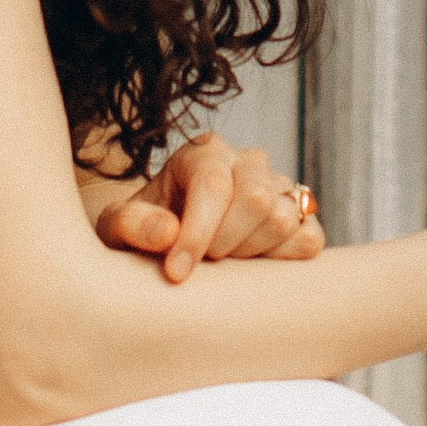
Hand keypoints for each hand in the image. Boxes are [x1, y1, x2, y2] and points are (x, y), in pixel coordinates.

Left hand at [81, 134, 326, 283]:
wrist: (170, 243)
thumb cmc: (143, 231)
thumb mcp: (117, 228)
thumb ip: (131, 225)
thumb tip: (167, 234)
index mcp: (203, 152)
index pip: (212, 186)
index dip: (196, 233)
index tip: (176, 273)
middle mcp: (247, 161)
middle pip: (256, 199)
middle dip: (224, 243)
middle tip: (200, 263)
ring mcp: (280, 186)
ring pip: (283, 218)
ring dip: (250, 254)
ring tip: (223, 262)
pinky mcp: (301, 216)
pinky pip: (309, 239)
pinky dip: (283, 260)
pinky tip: (252, 266)